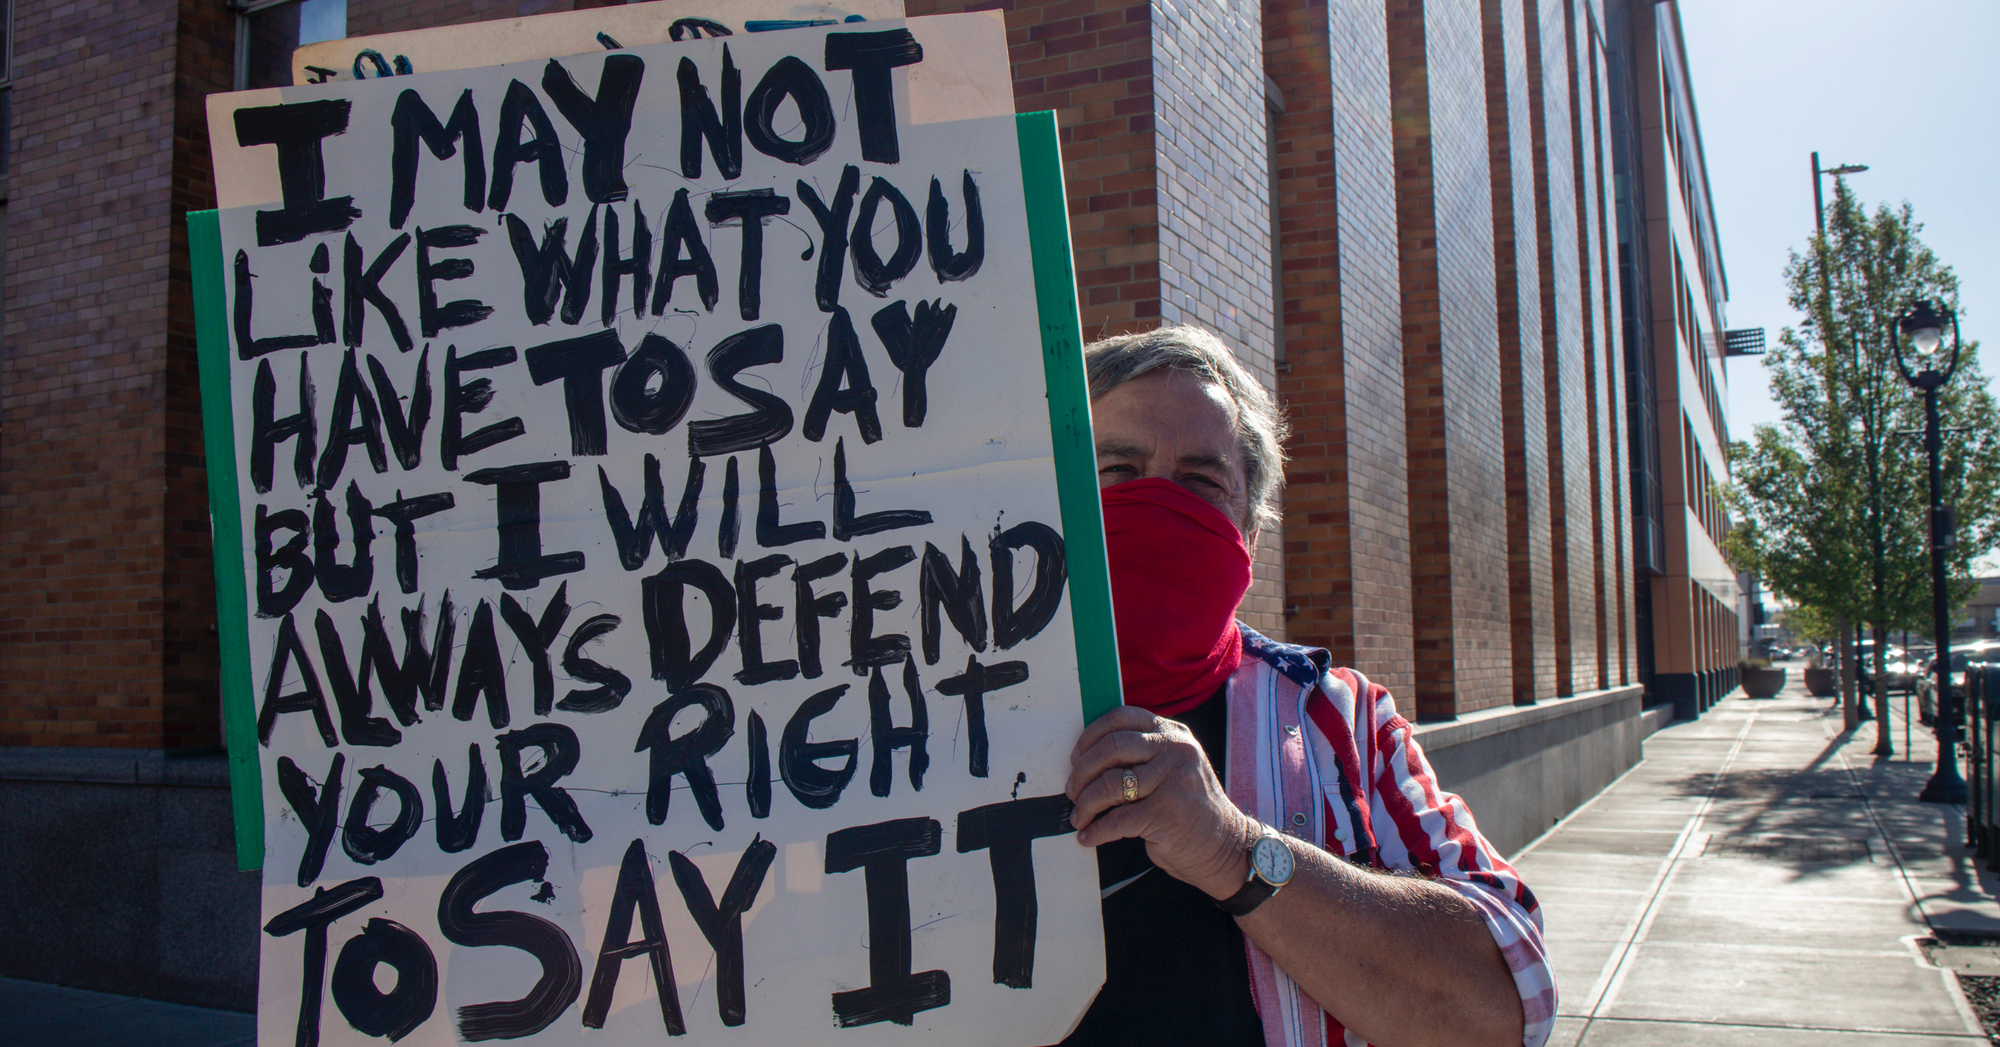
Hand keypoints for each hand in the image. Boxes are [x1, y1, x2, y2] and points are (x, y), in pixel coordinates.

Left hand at [1065, 705, 1258, 899]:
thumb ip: (1144, 754)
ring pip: (1110, 785)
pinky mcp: (1166, 813)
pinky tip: (1089, 837)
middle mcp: (1175, 750)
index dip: (1090, 736)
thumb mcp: (1174, 766)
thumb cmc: (1189, 807)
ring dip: (1085, 804)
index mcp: (1173, 733)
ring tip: (1079, 817)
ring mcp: (1173, 780)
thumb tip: (1088, 759)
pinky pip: (1117, 820)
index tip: (1076, 757)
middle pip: (1111, 748)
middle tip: (1072, 791)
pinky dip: (1096, 831)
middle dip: (1082, 773)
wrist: (1225, 846)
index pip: (1121, 718)